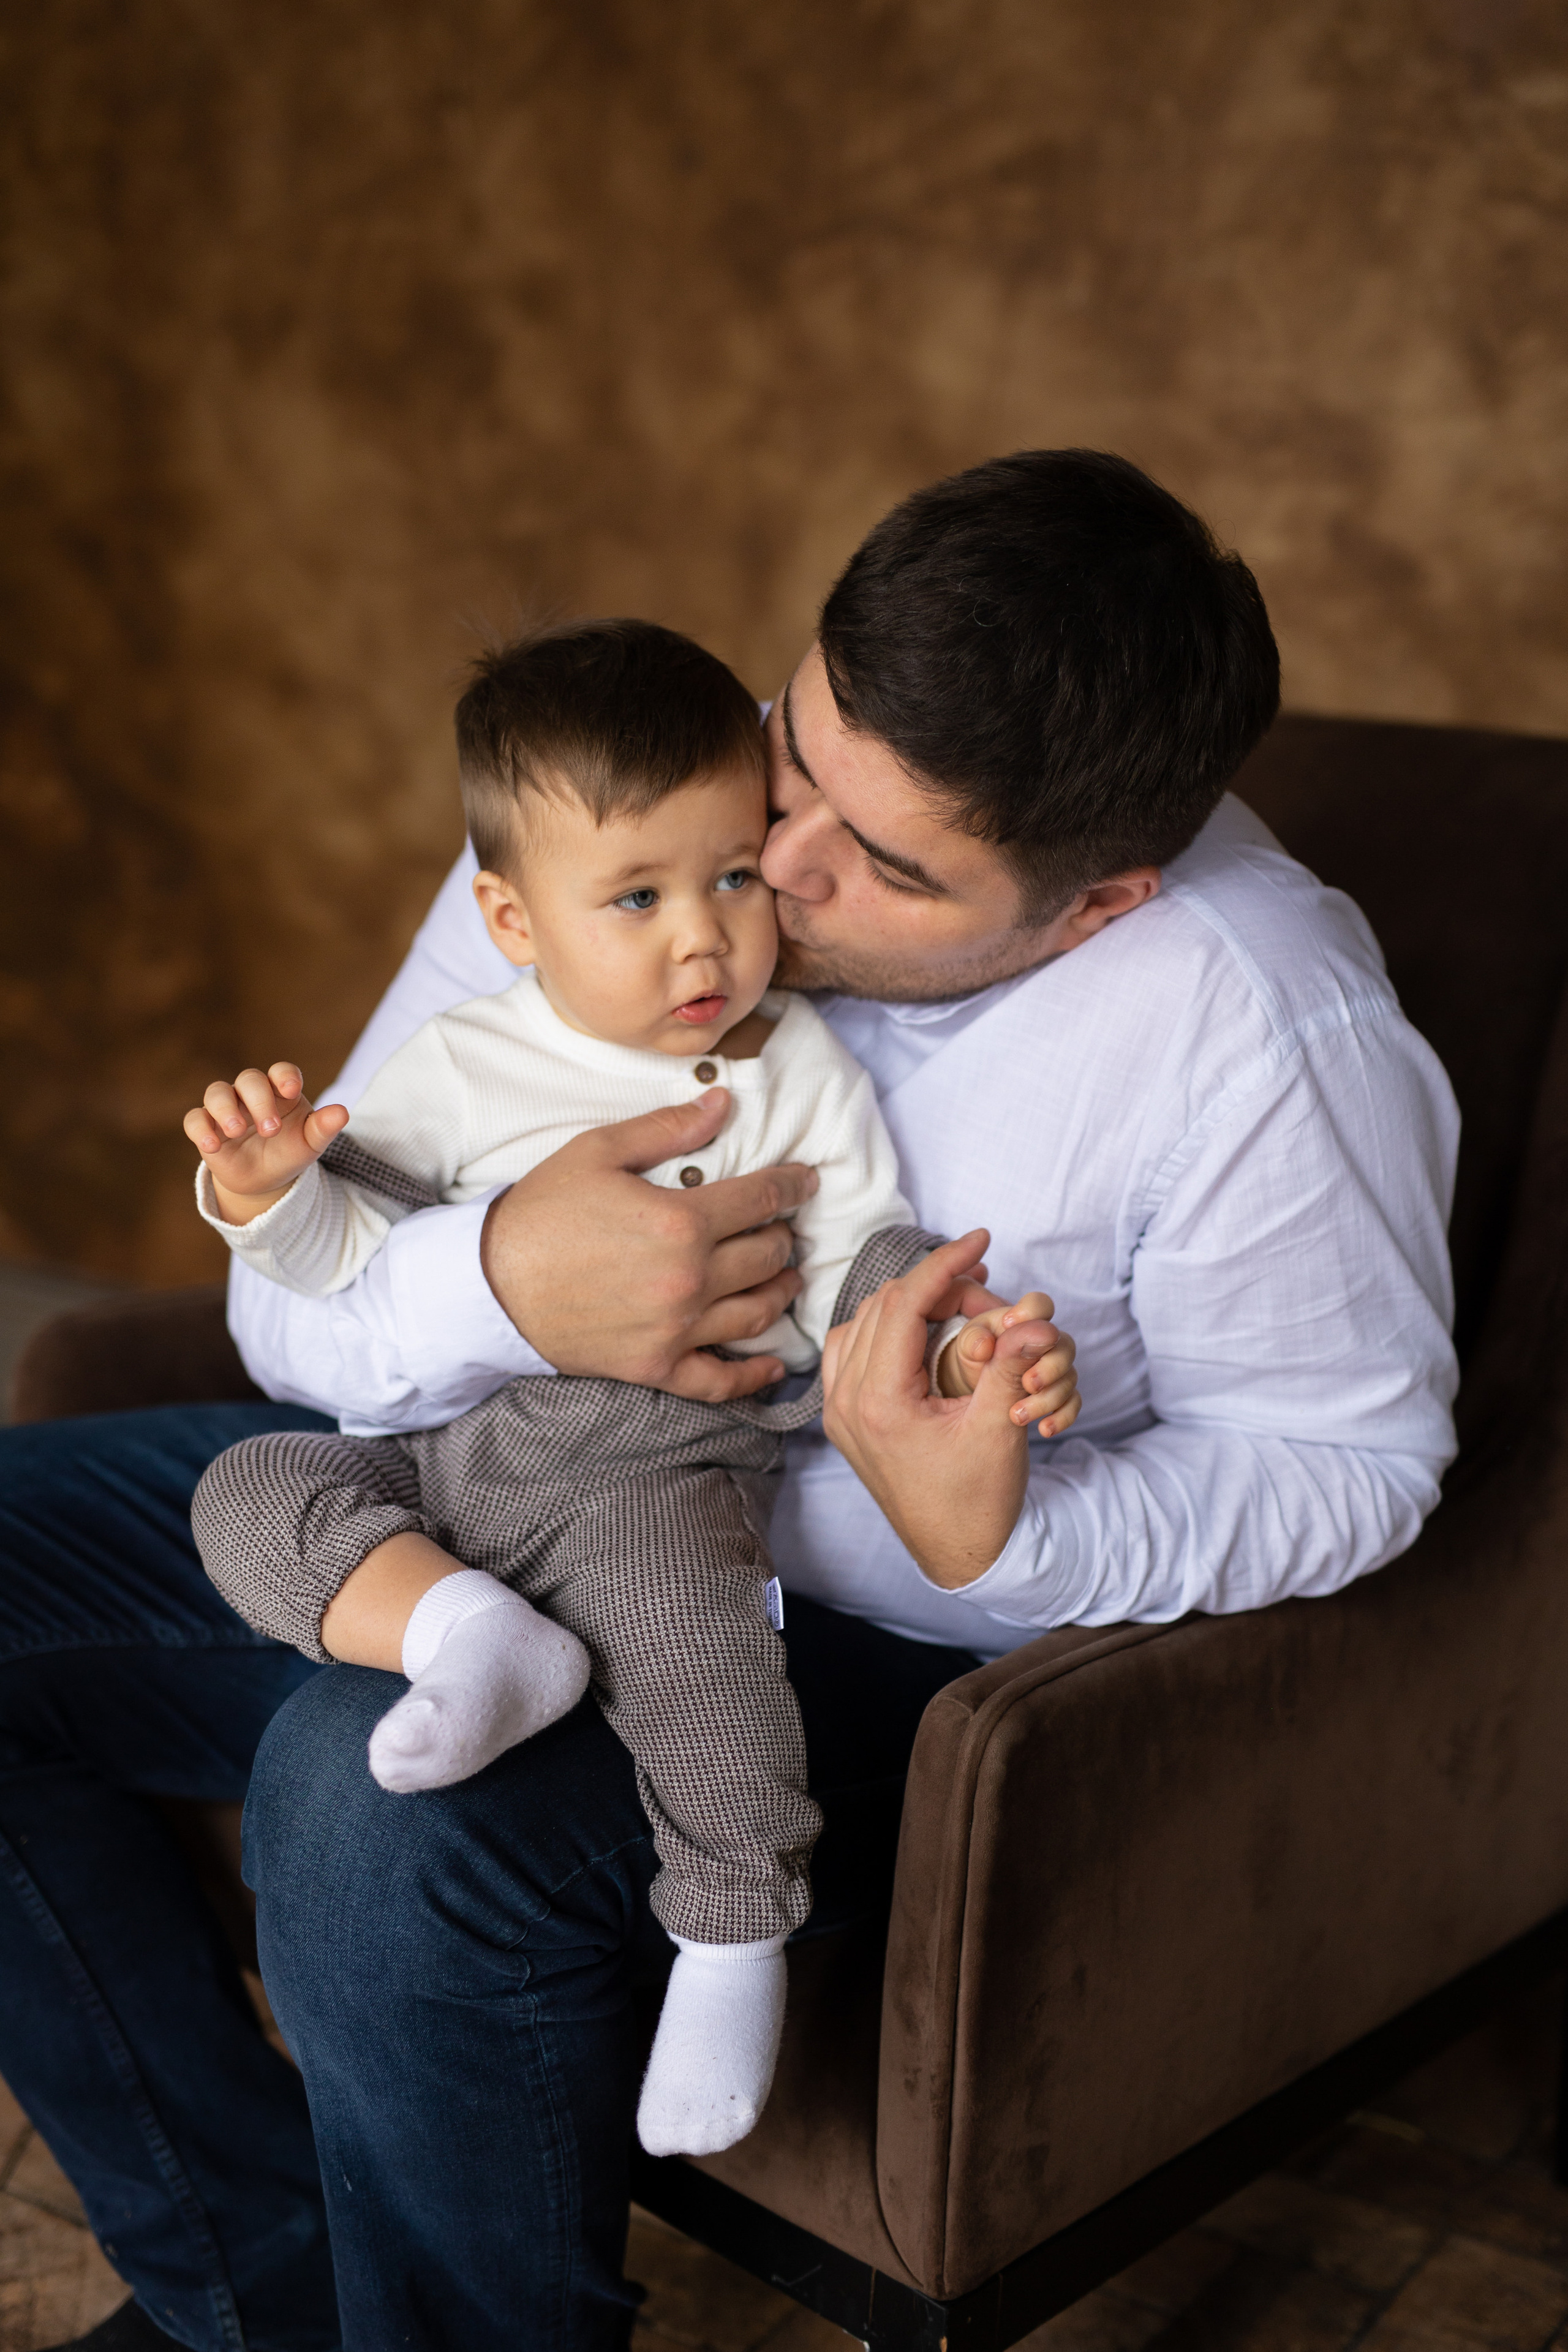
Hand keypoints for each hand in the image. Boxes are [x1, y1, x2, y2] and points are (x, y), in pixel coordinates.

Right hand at [183, 1063, 348, 1225]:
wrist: (265, 1180)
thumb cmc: (289, 1152)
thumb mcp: (309, 1144)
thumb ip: (323, 1128)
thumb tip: (342, 1113)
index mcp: (280, 1091)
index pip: (281, 1071)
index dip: (284, 1076)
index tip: (292, 1090)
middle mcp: (251, 1094)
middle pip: (249, 1079)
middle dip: (258, 1100)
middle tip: (270, 1129)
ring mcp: (227, 1108)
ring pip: (217, 1092)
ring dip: (225, 1109)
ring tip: (236, 1131)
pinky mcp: (206, 1127)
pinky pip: (195, 1119)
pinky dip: (200, 1129)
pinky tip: (211, 1146)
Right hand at [479, 1087, 819, 1401]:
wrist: (489, 1285)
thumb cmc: (542, 1213)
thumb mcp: (598, 1152)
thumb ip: (666, 1127)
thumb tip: (721, 1103)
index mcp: (680, 1222)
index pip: (762, 1199)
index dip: (793, 1185)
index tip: (808, 1180)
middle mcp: (689, 1279)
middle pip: (767, 1255)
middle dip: (784, 1235)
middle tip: (784, 1227)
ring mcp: (676, 1328)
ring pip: (757, 1313)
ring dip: (781, 1291)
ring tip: (786, 1276)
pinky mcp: (656, 1366)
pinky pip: (720, 1381)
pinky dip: (754, 1376)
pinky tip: (774, 1365)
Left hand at [820, 1232, 1077, 1589]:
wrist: (958, 1555)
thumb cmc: (978, 1501)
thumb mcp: (999, 1429)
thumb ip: (1009, 1366)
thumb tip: (1029, 1316)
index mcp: (878, 1402)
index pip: (903, 1304)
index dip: (945, 1264)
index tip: (981, 1241)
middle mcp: (846, 1403)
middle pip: (883, 1307)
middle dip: (938, 1288)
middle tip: (988, 1294)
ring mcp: (840, 1412)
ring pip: (862, 1323)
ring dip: (912, 1305)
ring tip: (962, 1305)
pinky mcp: (847, 1419)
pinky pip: (854, 1350)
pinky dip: (888, 1330)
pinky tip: (925, 1333)